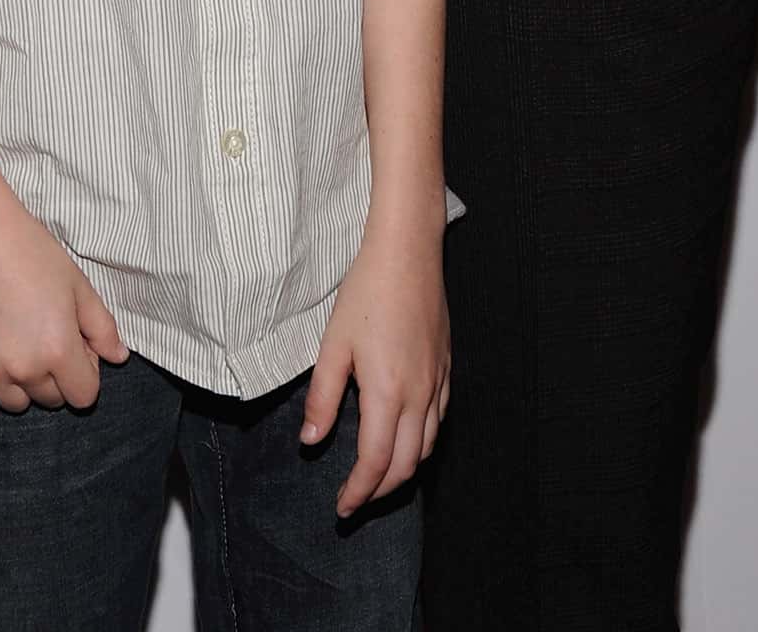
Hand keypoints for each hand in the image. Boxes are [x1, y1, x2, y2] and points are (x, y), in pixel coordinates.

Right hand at [0, 203, 128, 413]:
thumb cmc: (31, 253)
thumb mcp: (78, 285)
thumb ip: (103, 328)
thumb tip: (119, 356)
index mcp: (58, 350)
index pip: (84, 396)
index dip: (86, 370)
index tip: (76, 345)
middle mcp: (23, 368)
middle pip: (52, 399)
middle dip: (57, 375)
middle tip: (47, 334)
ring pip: (17, 403)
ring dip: (25, 382)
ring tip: (20, 340)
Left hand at [301, 214, 449, 515]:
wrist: (407, 252)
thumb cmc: (367, 292)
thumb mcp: (333, 344)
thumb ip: (322, 398)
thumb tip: (310, 442)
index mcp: (387, 393)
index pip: (375, 463)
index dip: (358, 492)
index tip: (342, 506)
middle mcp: (418, 395)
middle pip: (407, 466)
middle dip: (380, 491)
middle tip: (355, 498)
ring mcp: (437, 382)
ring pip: (428, 447)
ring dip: (404, 471)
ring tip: (378, 476)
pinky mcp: (446, 367)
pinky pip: (439, 420)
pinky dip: (423, 442)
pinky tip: (406, 436)